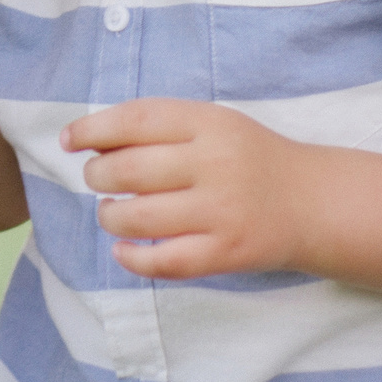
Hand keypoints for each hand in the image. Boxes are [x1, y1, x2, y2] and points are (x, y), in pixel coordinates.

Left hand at [65, 99, 318, 279]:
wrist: (312, 202)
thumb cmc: (249, 159)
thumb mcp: (213, 125)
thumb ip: (160, 127)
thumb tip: (92, 142)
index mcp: (208, 123)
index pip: (135, 119)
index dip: (92, 129)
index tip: (69, 141)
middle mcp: (214, 164)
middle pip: (128, 170)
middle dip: (97, 176)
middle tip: (97, 180)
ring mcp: (221, 211)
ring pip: (138, 218)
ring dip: (109, 217)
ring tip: (112, 212)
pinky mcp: (227, 253)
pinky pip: (164, 261)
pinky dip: (132, 258)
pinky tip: (124, 249)